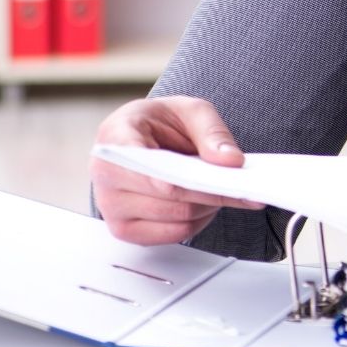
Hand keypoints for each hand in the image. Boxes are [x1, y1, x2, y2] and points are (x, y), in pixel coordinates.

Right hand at [90, 96, 263, 245]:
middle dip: (210, 191)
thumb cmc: (160, 122)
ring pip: (176, 218)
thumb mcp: (191, 111)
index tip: (204, 178)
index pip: (141, 163)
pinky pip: (172, 235)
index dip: (173, 176)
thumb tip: (231, 161)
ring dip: (207, 207)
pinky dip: (197, 222)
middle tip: (241, 185)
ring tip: (219, 189)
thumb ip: (212, 132)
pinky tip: (204, 204)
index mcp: (114, 136)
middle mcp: (105, 173)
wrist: (144, 137)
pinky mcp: (125, 229)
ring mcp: (111, 206)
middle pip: (168, 196)